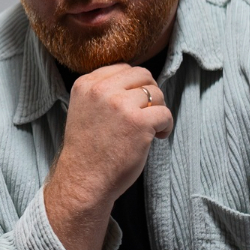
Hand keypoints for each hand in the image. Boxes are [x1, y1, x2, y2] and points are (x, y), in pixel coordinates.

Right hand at [44, 63, 172, 249]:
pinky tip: (157, 137)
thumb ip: (103, 92)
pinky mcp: (139, 123)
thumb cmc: (88, 150)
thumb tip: (139, 82)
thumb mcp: (84, 109)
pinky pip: (165, 113)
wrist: (84, 180)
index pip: (123, 68)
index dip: (133, 87)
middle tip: (146, 114)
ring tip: (150, 128)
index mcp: (86, 84)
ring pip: (156, 93)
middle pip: (143, 75)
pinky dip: (166, 126)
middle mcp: (102, 90)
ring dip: (158, 110)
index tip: (132, 105)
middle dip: (149, 94)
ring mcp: (121, 105)